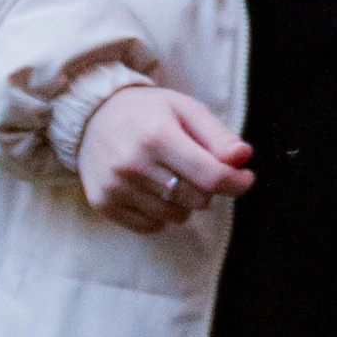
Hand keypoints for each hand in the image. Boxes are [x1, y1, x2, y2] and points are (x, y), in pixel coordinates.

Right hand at [77, 85, 254, 232]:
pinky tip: (153, 190)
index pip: (211, 176)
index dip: (236, 182)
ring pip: (176, 216)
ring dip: (184, 202)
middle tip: (199, 171)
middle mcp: (133, 164)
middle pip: (197, 200)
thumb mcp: (186, 110)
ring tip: (171, 177)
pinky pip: (151, 226)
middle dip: (207, 189)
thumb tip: (243, 158)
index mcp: (158, 136)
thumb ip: (218, 136)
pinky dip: (160, 214)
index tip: (244, 178)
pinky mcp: (104, 203)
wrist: (92, 116)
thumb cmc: (148, 112)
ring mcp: (116, 187)